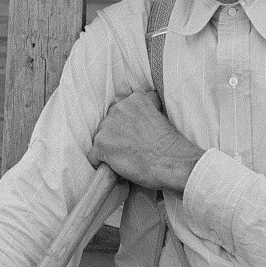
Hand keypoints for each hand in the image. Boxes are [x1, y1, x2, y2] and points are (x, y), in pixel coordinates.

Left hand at [88, 91, 203, 195]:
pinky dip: (102, 163)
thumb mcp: (160, 114)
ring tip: (126, 158)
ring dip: (109, 148)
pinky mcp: (101, 145)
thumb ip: (145, 111)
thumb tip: (137, 118)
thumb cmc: (170, 144)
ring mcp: (108, 127)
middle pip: (109, 122)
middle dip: (116, 135)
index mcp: (135, 99)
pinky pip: (93, 156)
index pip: (122, 110)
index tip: (135, 135)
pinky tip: (116, 167)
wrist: (171, 162)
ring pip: (100, 138)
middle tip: (131, 147)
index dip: (127, 125)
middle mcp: (119, 108)